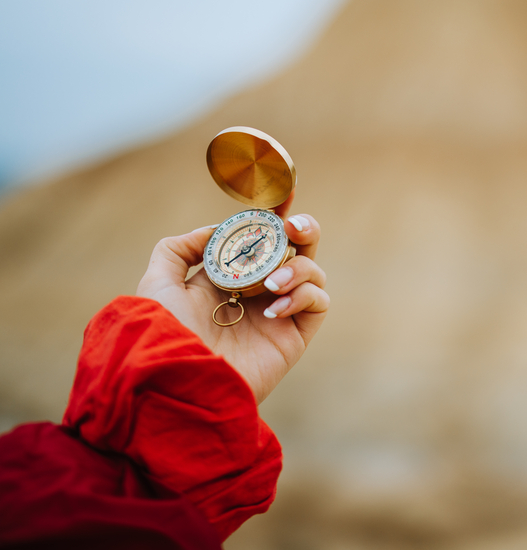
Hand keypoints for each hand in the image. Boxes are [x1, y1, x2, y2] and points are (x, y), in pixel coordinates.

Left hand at [136, 194, 328, 402]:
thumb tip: (218, 229)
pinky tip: (274, 308)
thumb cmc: (163, 333)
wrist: (177, 379)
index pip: (261, 238)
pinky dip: (304, 295)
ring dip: (298, 266)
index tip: (283, 195)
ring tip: (270, 283)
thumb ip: (179, 247)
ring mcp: (280, 312)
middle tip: (292, 226)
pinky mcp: (295, 336)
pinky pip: (319, 302)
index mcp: (231, 276)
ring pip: (313, 271)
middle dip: (304, 229)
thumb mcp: (157, 282)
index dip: (276, 214)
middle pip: (299, 248)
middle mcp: (259, 290)